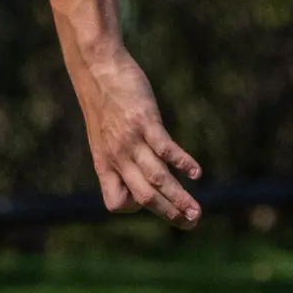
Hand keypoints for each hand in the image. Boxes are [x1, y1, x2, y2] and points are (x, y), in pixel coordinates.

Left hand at [70, 46, 201, 226]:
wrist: (95, 68)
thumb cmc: (104, 102)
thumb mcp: (103, 135)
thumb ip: (117, 154)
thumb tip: (139, 169)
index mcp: (104, 163)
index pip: (117, 202)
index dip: (136, 207)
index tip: (154, 201)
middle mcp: (116, 157)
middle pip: (142, 197)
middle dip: (168, 214)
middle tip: (192, 224)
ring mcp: (129, 141)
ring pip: (156, 179)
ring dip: (179, 198)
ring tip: (198, 212)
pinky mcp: (144, 122)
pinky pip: (164, 149)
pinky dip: (181, 163)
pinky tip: (196, 174)